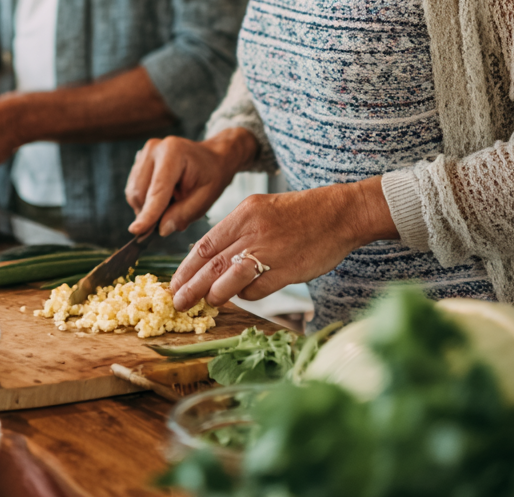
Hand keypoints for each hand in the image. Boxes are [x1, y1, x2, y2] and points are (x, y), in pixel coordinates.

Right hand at [126, 129, 257, 237]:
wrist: (211, 157)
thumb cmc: (211, 175)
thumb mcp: (206, 198)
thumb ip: (184, 214)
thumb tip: (161, 229)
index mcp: (173, 152)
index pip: (157, 190)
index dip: (148, 213)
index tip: (136, 231)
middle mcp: (154, 149)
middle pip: (140, 193)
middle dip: (151, 213)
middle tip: (173, 217)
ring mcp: (144, 153)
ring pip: (134, 193)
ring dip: (148, 208)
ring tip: (172, 202)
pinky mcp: (138, 161)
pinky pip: (133, 190)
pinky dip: (145, 201)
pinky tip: (164, 197)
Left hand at [169, 176, 397, 310]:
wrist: (339, 213)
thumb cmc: (299, 214)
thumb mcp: (260, 211)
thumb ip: (236, 232)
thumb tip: (209, 257)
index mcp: (244, 214)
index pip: (205, 244)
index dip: (186, 266)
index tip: (174, 282)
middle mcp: (253, 231)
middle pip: (212, 264)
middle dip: (191, 286)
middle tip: (177, 301)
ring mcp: (271, 251)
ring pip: (231, 277)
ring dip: (214, 293)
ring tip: (204, 303)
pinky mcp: (289, 270)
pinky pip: (259, 289)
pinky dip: (247, 296)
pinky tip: (242, 297)